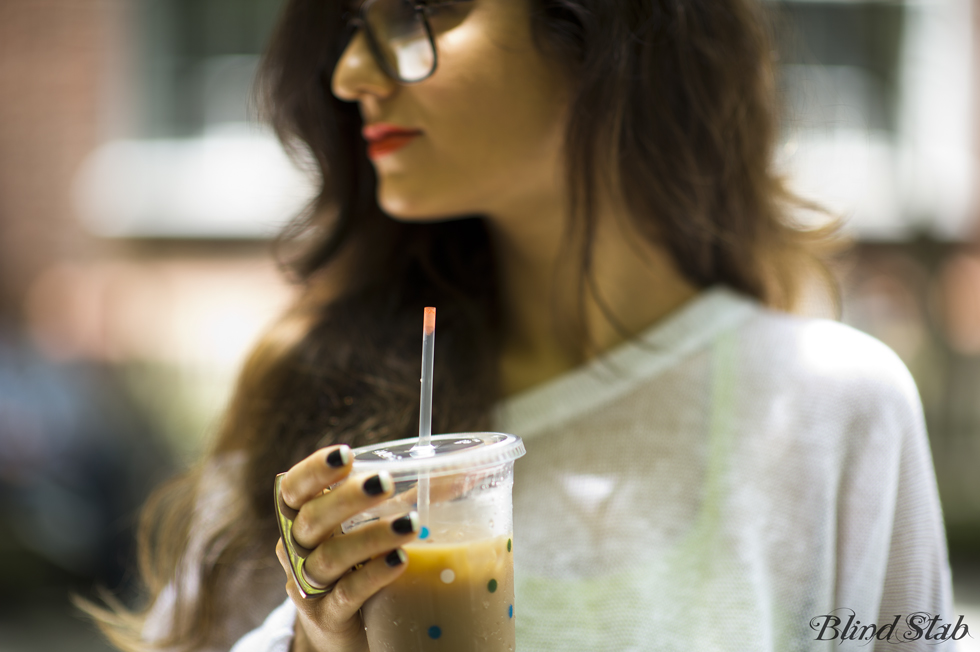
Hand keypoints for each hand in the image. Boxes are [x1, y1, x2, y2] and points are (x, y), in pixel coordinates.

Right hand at [275, 445, 419, 651]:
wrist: (349, 633)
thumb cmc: (361, 567)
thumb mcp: (377, 528)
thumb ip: (407, 500)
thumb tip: (464, 472)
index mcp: (303, 519)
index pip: (294, 488)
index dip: (314, 470)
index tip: (346, 455)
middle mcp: (298, 550)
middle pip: (311, 519)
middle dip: (348, 498)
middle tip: (385, 482)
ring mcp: (309, 587)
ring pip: (330, 557)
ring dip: (370, 537)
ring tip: (410, 524)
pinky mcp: (328, 618)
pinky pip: (347, 594)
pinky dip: (372, 576)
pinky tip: (399, 562)